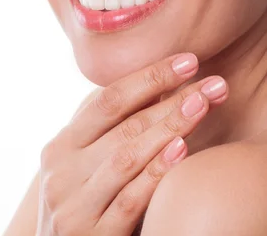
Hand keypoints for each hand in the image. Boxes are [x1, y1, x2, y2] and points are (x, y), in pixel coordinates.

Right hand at [35, 53, 227, 234]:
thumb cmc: (78, 207)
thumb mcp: (78, 168)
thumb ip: (101, 135)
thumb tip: (147, 89)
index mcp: (60, 147)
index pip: (105, 101)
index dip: (147, 78)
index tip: (186, 61)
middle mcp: (61, 170)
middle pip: (121, 125)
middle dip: (169, 99)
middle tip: (209, 82)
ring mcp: (73, 204)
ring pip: (126, 156)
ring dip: (169, 128)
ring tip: (202, 105)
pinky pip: (129, 199)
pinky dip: (155, 172)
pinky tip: (180, 151)